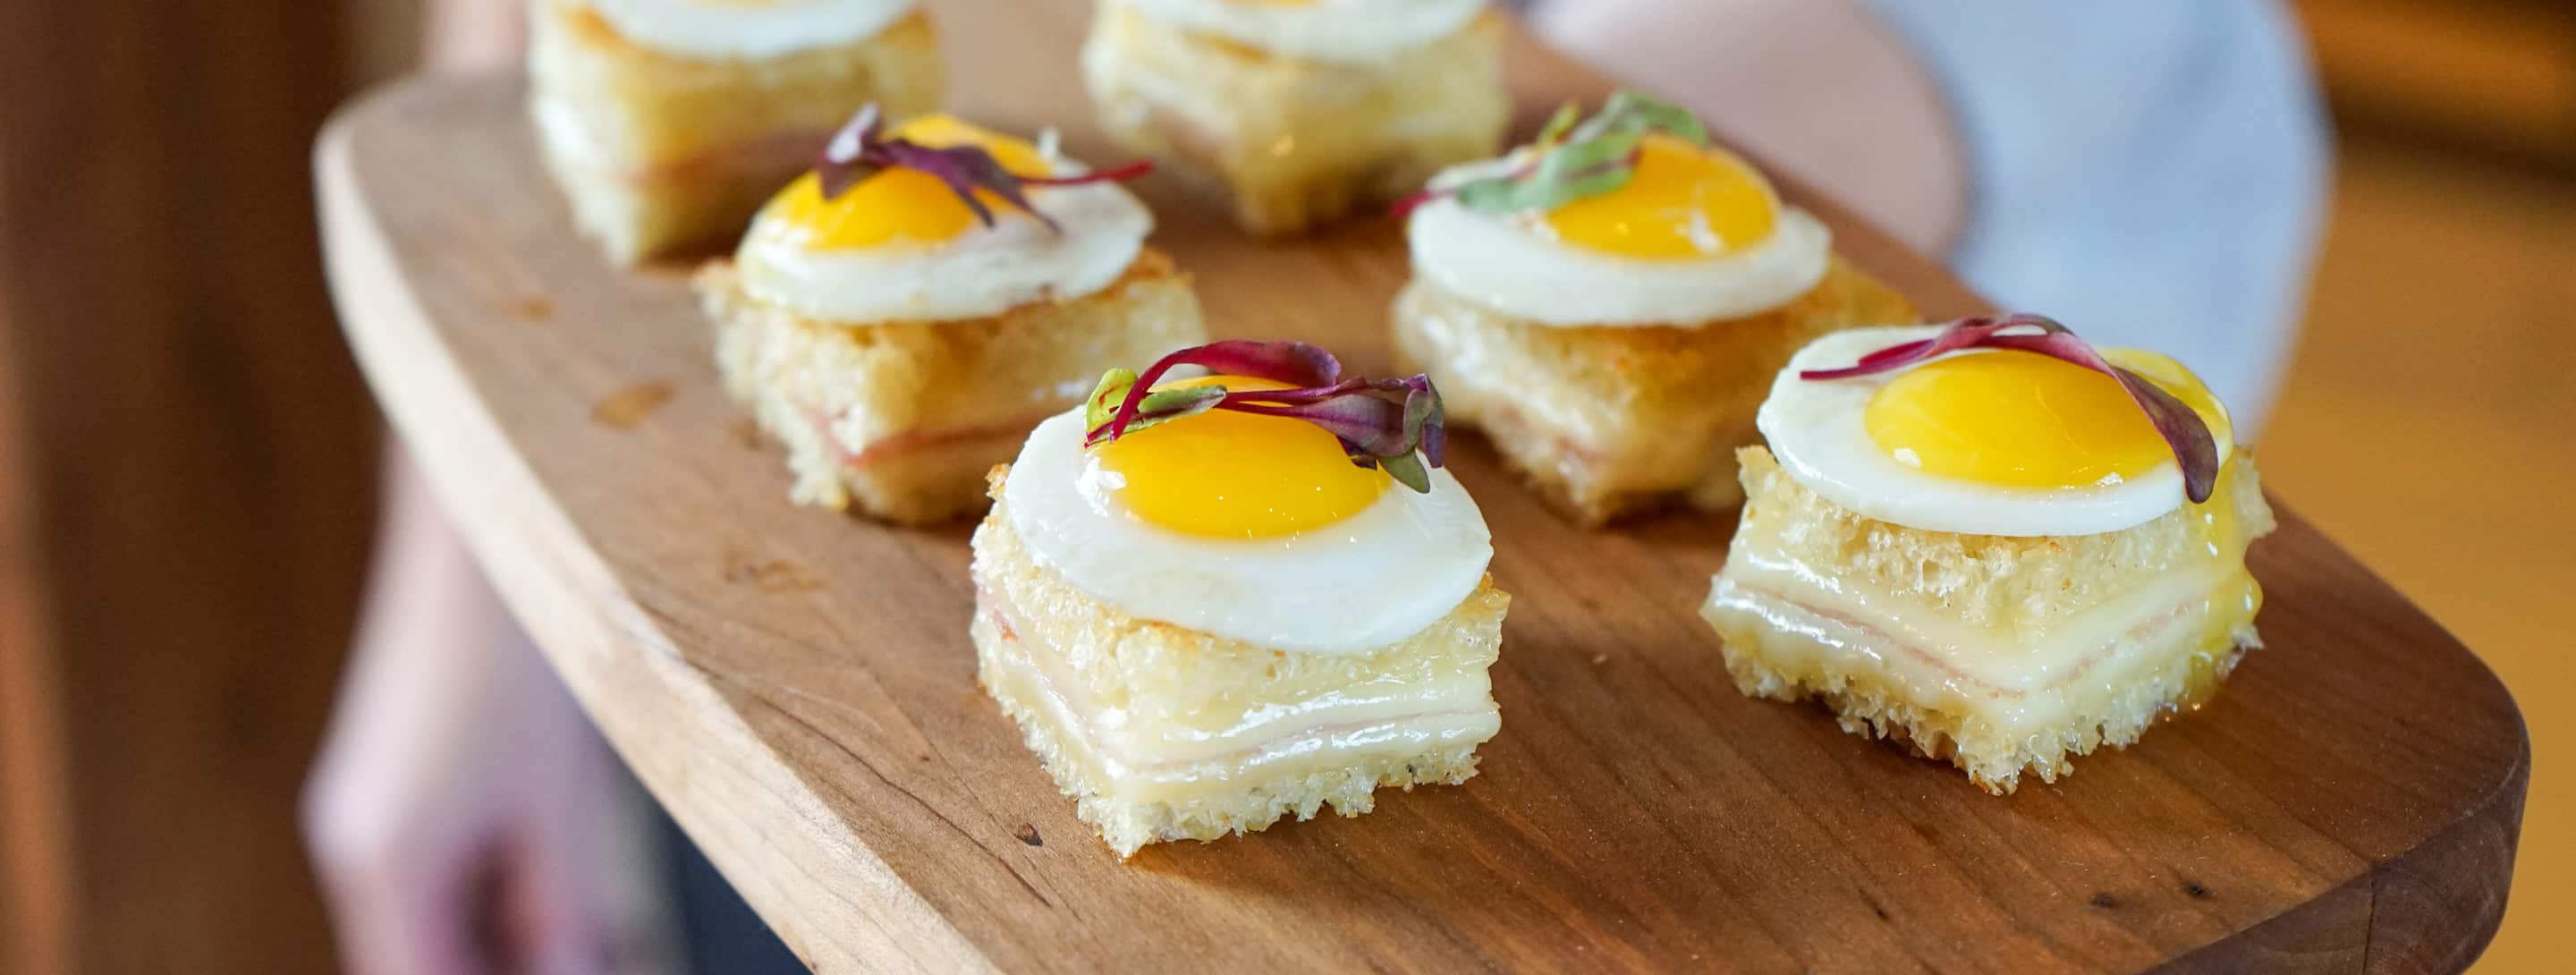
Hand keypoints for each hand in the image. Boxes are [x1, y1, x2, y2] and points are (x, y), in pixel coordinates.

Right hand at [301, 452, 640, 974]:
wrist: (479, 543)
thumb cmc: (528, 661)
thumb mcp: (562, 808)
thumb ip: (561, 917)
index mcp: (387, 865)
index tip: (574, 973)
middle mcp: (353, 849)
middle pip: (424, 962)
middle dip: (499, 968)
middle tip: (586, 954)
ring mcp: (363, 819)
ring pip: (430, 926)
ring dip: (498, 941)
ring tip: (582, 927)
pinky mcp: (387, 791)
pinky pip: (432, 880)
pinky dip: (487, 898)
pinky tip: (551, 884)